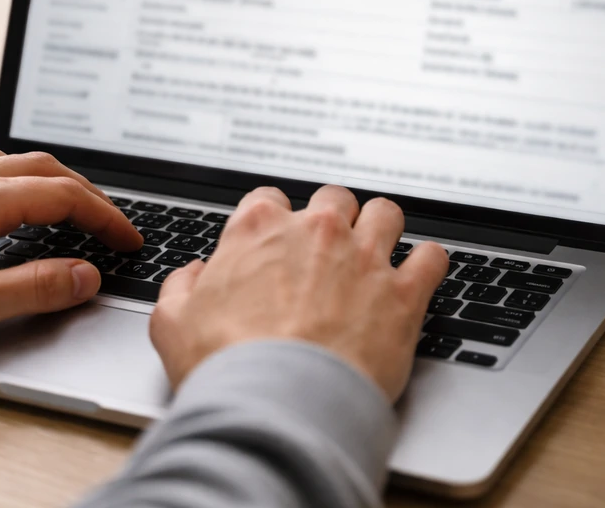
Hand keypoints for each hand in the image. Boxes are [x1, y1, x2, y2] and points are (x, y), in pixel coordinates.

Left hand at [0, 150, 141, 358]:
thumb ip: (32, 288)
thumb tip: (85, 275)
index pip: (62, 196)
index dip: (105, 216)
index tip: (128, 239)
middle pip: (41, 168)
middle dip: (85, 192)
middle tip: (109, 223)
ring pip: (7, 162)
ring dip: (48, 179)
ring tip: (66, 206)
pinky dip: (8, 177)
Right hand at [149, 185, 447, 400]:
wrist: (276, 406)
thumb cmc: (225, 365)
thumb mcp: (172, 322)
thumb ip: (181, 287)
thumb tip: (193, 276)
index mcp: (258, 230)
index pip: (269, 198)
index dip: (274, 221)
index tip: (277, 243)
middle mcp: (314, 231)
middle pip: (333, 198)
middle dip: (331, 220)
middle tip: (328, 251)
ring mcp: (362, 257)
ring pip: (385, 213)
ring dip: (382, 229)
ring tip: (378, 252)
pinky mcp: (402, 293)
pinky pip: (431, 257)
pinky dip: (427, 264)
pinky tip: (418, 276)